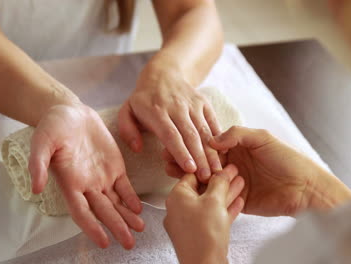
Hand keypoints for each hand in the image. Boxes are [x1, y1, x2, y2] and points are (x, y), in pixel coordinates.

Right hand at [28, 104, 143, 248]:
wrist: (68, 111)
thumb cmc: (52, 127)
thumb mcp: (42, 142)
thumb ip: (38, 164)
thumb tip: (35, 188)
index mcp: (70, 183)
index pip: (82, 212)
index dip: (92, 228)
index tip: (104, 242)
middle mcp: (87, 185)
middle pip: (103, 211)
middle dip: (117, 227)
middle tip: (130, 243)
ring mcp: (101, 176)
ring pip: (116, 202)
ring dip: (127, 217)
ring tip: (140, 229)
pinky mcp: (114, 166)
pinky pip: (124, 186)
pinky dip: (131, 198)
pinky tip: (139, 208)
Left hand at [118, 62, 221, 182]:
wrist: (163, 74)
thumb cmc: (143, 100)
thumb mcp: (126, 112)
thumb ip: (127, 131)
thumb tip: (137, 148)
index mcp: (156, 112)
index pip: (170, 134)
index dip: (180, 152)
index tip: (189, 168)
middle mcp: (176, 107)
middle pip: (190, 135)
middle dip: (200, 157)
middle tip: (207, 177)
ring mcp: (193, 104)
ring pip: (204, 131)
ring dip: (212, 152)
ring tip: (218, 170)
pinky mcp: (204, 103)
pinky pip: (213, 122)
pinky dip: (219, 138)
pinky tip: (224, 154)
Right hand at [164, 126, 350, 216]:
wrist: (306, 189)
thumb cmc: (288, 160)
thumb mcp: (263, 138)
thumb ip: (237, 135)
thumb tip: (211, 139)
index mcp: (238, 148)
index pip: (210, 144)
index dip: (193, 143)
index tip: (176, 141)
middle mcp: (232, 164)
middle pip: (204, 161)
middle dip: (185, 158)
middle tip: (168, 157)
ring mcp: (233, 183)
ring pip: (205, 178)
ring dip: (189, 174)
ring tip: (171, 170)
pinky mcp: (235, 200)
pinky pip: (215, 195)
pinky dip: (201, 192)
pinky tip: (188, 187)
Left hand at [164, 164, 244, 263]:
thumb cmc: (205, 233)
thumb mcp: (214, 200)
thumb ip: (218, 182)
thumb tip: (221, 172)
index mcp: (176, 197)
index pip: (192, 174)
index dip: (210, 167)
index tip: (223, 163)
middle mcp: (178, 209)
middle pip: (202, 189)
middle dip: (221, 181)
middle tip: (235, 172)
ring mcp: (187, 223)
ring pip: (208, 204)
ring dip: (225, 194)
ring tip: (241, 184)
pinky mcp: (197, 235)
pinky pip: (211, 217)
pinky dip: (224, 210)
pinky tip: (239, 202)